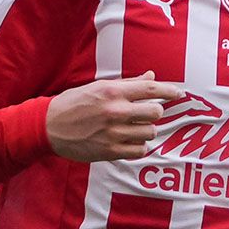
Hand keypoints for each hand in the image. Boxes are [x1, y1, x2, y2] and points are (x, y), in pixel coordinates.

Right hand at [46, 71, 184, 161]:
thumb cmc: (74, 103)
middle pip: (155, 112)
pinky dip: (139, 146)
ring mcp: (113, 133)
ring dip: (146, 130)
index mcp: (112, 92)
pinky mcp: (109, 151)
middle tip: (146, 113)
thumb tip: (151, 76)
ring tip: (134, 127)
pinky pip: (139, 150)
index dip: (169, 90)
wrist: (49, 126)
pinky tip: (130, 140)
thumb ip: (128, 84)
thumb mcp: (98, 87)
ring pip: (150, 132)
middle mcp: (115, 112)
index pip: (150, 89)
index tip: (178, 93)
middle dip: (154, 112)